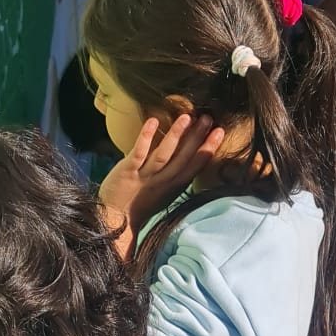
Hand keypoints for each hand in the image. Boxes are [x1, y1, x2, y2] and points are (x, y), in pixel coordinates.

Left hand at [99, 113, 226, 245]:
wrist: (116, 219)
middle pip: (183, 158)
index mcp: (174, 186)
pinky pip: (138, 154)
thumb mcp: (166, 191)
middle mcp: (163, 182)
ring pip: (163, 155)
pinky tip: (153, 121)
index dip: (209, 149)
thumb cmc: (141, 202)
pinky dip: (146, 138)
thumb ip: (177, 173)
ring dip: (176, 136)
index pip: (195, 166)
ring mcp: (145, 177)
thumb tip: (189, 151)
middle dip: (197, 138)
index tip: (220, 131)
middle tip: (208, 118)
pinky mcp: (127, 173)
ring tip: (186, 117)